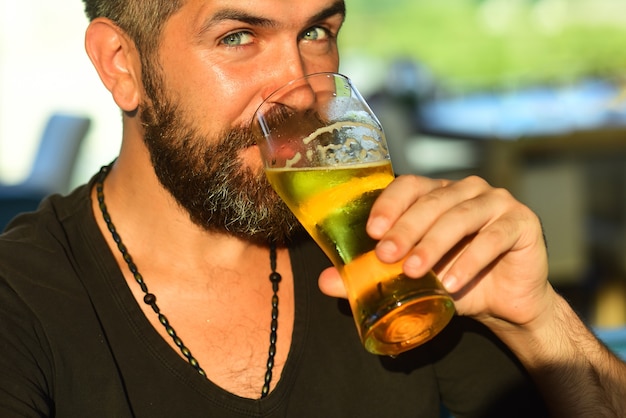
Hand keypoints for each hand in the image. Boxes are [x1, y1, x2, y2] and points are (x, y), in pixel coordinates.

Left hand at [319, 174, 550, 328]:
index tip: (372, 232)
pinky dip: (470, 261)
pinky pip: (493, 238)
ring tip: (414, 272)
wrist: (505, 304)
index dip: (390, 204)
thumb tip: (326, 282)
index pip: (409, 186)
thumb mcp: (411, 281)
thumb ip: (372, 276)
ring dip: (434, 244)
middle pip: (431, 201)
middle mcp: (466, 190)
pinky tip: (452, 283)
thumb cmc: (454, 283)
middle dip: (406, 229)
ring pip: (460, 216)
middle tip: (386, 256)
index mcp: (436, 195)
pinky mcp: (522, 222)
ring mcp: (496, 202)